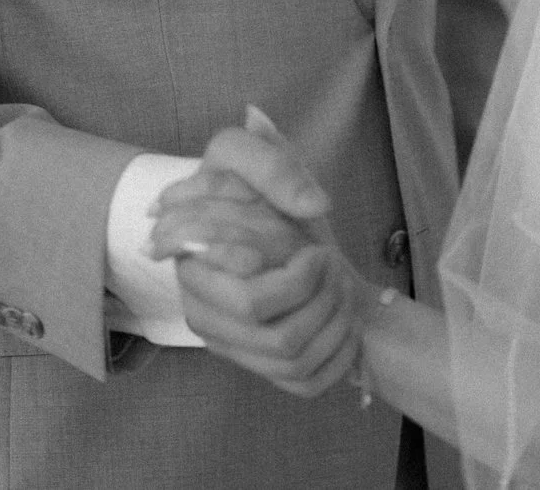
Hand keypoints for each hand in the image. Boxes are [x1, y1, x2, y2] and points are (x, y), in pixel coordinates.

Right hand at [151, 108, 367, 396]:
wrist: (282, 234)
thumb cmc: (265, 196)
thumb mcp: (260, 159)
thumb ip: (273, 166)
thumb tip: (313, 205)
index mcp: (194, 270)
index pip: (248, 300)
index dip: (296, 279)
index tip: (315, 249)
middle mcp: (201, 316)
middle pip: (275, 334)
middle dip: (319, 299)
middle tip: (332, 265)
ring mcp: (229, 347)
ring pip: (293, 356)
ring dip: (334, 318)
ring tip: (340, 284)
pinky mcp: (261, 370)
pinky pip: (308, 381)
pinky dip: (340, 350)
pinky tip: (345, 319)